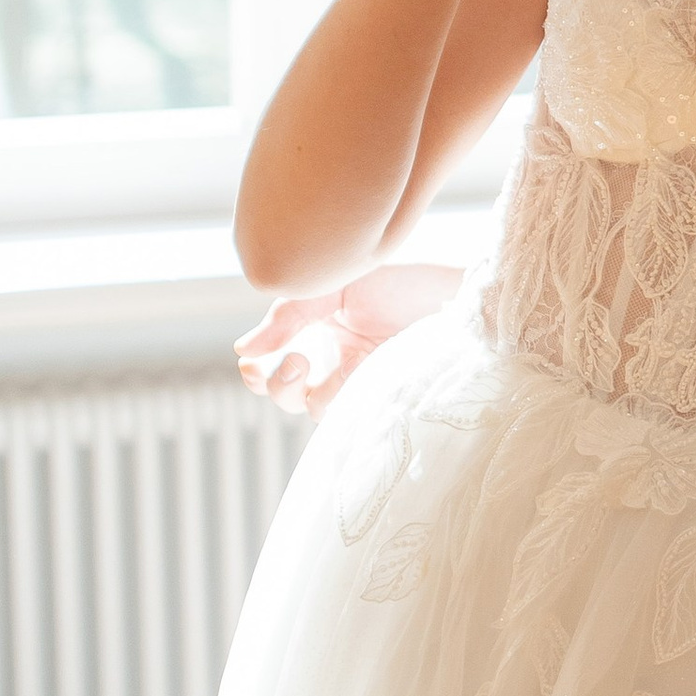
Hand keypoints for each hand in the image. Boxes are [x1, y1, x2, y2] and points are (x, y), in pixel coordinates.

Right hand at [236, 262, 461, 415]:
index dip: (256, 374)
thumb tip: (244, 350)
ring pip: (316, 409)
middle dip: (279, 385)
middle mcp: (332, 361)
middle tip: (296, 361)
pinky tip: (359, 367)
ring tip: (343, 360)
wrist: (451, 291)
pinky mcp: (381, 396)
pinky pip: (350, 413)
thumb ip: (288, 317)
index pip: (271, 365)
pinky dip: (346, 394)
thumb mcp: (332, 288)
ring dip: (316, 390)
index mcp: (315, 333)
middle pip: (287, 396)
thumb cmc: (398, 282)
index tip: (252, 365)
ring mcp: (358, 381)